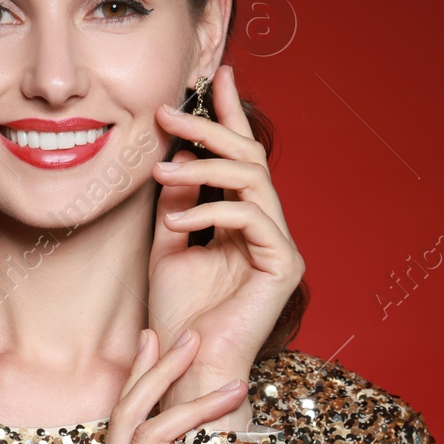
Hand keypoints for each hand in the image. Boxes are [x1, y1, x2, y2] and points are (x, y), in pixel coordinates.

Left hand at [147, 63, 306, 423]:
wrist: (188, 367)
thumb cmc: (177, 317)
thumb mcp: (166, 248)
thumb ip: (175, 204)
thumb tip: (173, 160)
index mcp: (243, 221)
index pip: (239, 157)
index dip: (229, 115)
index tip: (216, 76)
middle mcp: (267, 227)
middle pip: (249, 157)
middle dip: (208, 127)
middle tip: (167, 111)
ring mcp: (280, 245)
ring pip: (252, 179)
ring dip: (203, 166)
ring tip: (160, 169)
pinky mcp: (283, 264)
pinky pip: (249, 217)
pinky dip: (209, 211)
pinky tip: (176, 219)